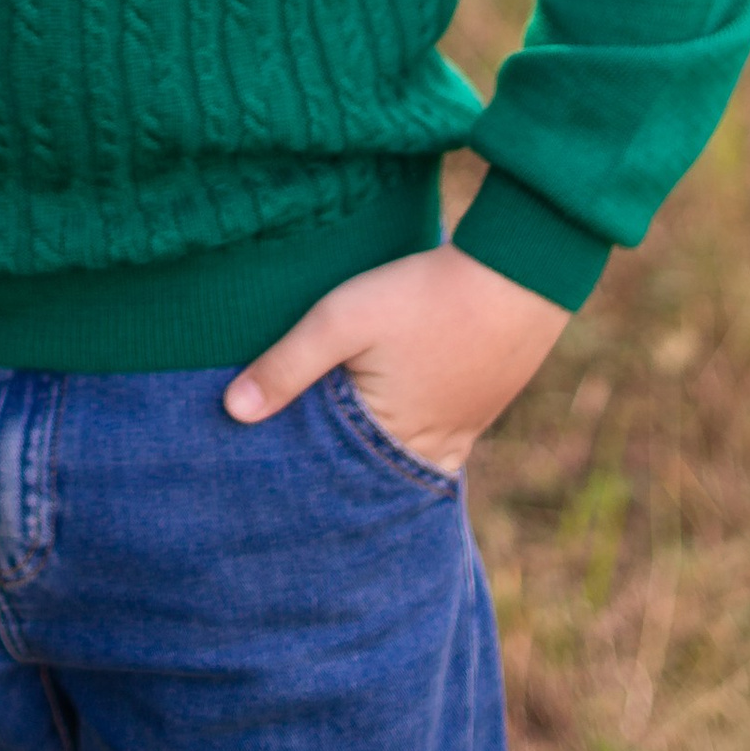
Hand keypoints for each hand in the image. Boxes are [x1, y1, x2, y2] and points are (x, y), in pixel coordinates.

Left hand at [222, 242, 569, 473]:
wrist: (517, 272)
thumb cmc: (424, 295)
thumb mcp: (343, 319)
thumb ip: (288, 365)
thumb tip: (232, 412)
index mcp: (394, 444)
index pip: (334, 478)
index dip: (300, 469)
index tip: (263, 470)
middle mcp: (432, 454)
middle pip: (370, 474)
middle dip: (334, 468)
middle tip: (290, 459)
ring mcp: (462, 432)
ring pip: (401, 455)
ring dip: (371, 447)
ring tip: (333, 432)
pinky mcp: (480, 406)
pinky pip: (433, 435)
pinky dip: (405, 428)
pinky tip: (385, 407)